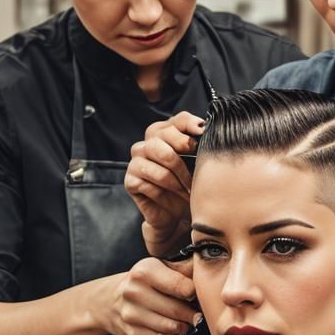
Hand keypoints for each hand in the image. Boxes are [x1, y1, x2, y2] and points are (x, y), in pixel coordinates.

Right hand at [96, 257, 199, 334]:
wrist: (108, 301)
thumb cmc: (143, 282)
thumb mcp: (159, 267)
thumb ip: (184, 268)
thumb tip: (211, 266)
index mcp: (144, 272)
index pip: (183, 287)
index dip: (195, 293)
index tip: (195, 294)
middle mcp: (134, 293)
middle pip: (179, 310)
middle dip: (193, 313)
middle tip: (196, 311)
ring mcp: (131, 316)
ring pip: (174, 327)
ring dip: (185, 325)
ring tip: (185, 318)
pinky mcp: (133, 334)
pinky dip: (174, 334)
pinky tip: (171, 325)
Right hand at [125, 112, 203, 255]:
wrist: (174, 214)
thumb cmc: (186, 185)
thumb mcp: (196, 164)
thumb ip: (197, 146)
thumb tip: (204, 131)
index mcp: (163, 134)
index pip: (177, 120)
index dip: (189, 124)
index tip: (203, 132)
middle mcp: (146, 144)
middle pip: (161, 140)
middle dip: (182, 160)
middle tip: (194, 177)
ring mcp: (136, 162)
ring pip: (159, 167)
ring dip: (178, 184)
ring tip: (188, 194)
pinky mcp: (130, 181)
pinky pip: (150, 186)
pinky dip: (166, 197)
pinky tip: (174, 202)